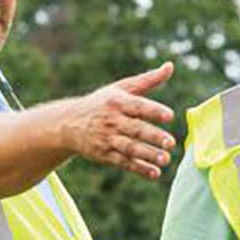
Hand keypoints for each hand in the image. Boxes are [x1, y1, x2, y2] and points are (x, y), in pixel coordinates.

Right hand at [66, 63, 177, 179]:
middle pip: (135, 129)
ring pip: (129, 148)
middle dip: (153, 136)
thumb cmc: (102, 103)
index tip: (170, 116)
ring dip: (148, 155)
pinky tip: (155, 173)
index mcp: (117, 102)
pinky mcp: (104, 155)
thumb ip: (148, 80)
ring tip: (165, 159)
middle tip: (171, 143)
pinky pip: (123, 162)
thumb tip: (170, 66)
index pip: (138, 106)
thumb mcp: (121, 88)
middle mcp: (112, 121)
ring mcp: (107, 139)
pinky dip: (139, 168)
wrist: (68, 123)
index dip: (153, 110)